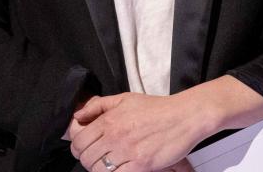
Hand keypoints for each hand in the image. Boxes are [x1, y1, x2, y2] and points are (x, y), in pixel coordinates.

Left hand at [68, 91, 207, 171]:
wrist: (184, 116)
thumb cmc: (157, 108)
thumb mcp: (126, 98)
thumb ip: (99, 105)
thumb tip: (78, 116)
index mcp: (110, 119)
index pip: (79, 140)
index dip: (78, 147)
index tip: (85, 148)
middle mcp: (115, 136)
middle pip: (86, 157)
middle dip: (88, 159)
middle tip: (98, 157)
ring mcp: (127, 152)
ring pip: (98, 170)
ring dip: (101, 169)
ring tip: (110, 163)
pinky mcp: (140, 165)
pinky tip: (123, 167)